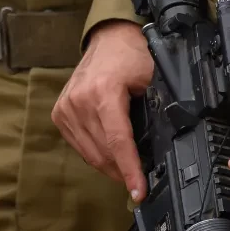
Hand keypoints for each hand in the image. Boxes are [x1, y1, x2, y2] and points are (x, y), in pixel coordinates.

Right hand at [52, 22, 152, 196]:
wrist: (109, 39)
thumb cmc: (132, 56)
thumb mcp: (152, 79)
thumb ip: (158, 110)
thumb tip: (169, 145)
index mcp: (103, 91)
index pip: (118, 141)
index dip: (130, 170)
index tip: (140, 191)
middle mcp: (79, 100)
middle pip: (103, 152)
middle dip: (124, 171)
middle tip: (142, 180)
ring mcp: (66, 107)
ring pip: (90, 153)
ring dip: (110, 167)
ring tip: (128, 170)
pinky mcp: (60, 112)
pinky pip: (79, 146)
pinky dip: (96, 155)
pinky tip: (110, 154)